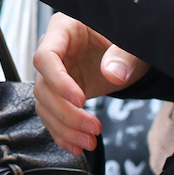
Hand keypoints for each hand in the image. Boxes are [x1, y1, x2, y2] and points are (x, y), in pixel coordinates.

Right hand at [32, 12, 148, 153]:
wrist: (129, 50)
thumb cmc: (126, 37)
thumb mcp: (130, 41)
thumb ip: (123, 55)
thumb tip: (113, 74)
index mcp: (64, 29)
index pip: (46, 57)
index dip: (59, 81)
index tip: (80, 100)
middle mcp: (54, 51)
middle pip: (43, 86)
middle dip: (67, 113)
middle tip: (94, 127)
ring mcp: (55, 74)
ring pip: (45, 105)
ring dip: (65, 127)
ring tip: (89, 142)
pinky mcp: (61, 93)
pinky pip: (52, 115)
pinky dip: (63, 133)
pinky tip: (76, 146)